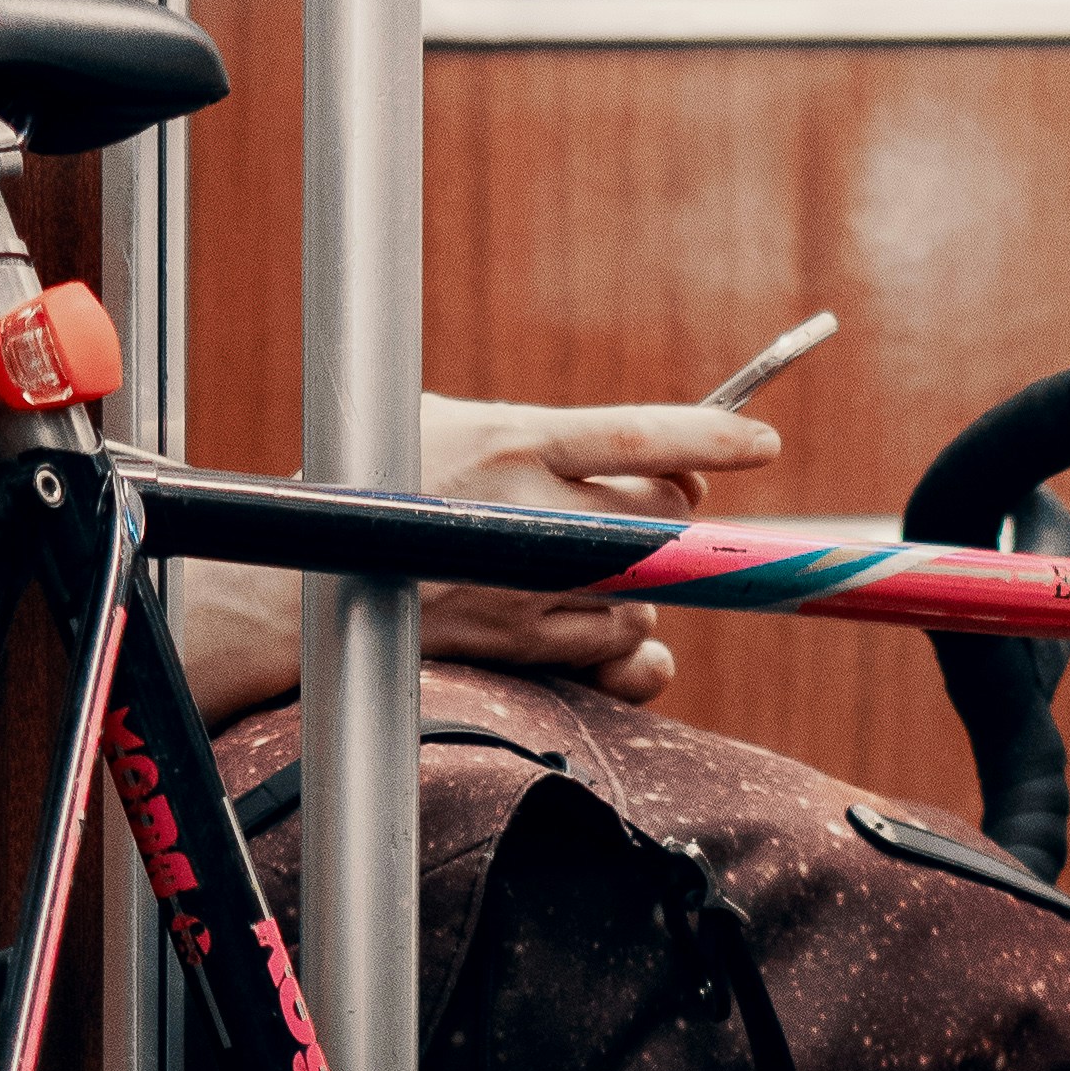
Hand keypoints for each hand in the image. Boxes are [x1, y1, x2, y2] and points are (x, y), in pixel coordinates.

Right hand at [413, 395, 781, 709]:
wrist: (307, 582)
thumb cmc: (383, 486)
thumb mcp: (452, 423)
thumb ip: (548, 437)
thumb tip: (661, 470)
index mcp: (512, 440)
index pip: (638, 436)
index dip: (711, 441)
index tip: (762, 447)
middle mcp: (525, 515)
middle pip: (658, 516)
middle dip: (669, 513)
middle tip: (650, 509)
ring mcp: (526, 587)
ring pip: (644, 586)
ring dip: (636, 578)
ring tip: (579, 563)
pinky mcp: (521, 645)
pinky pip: (618, 647)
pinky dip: (622, 637)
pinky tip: (588, 616)